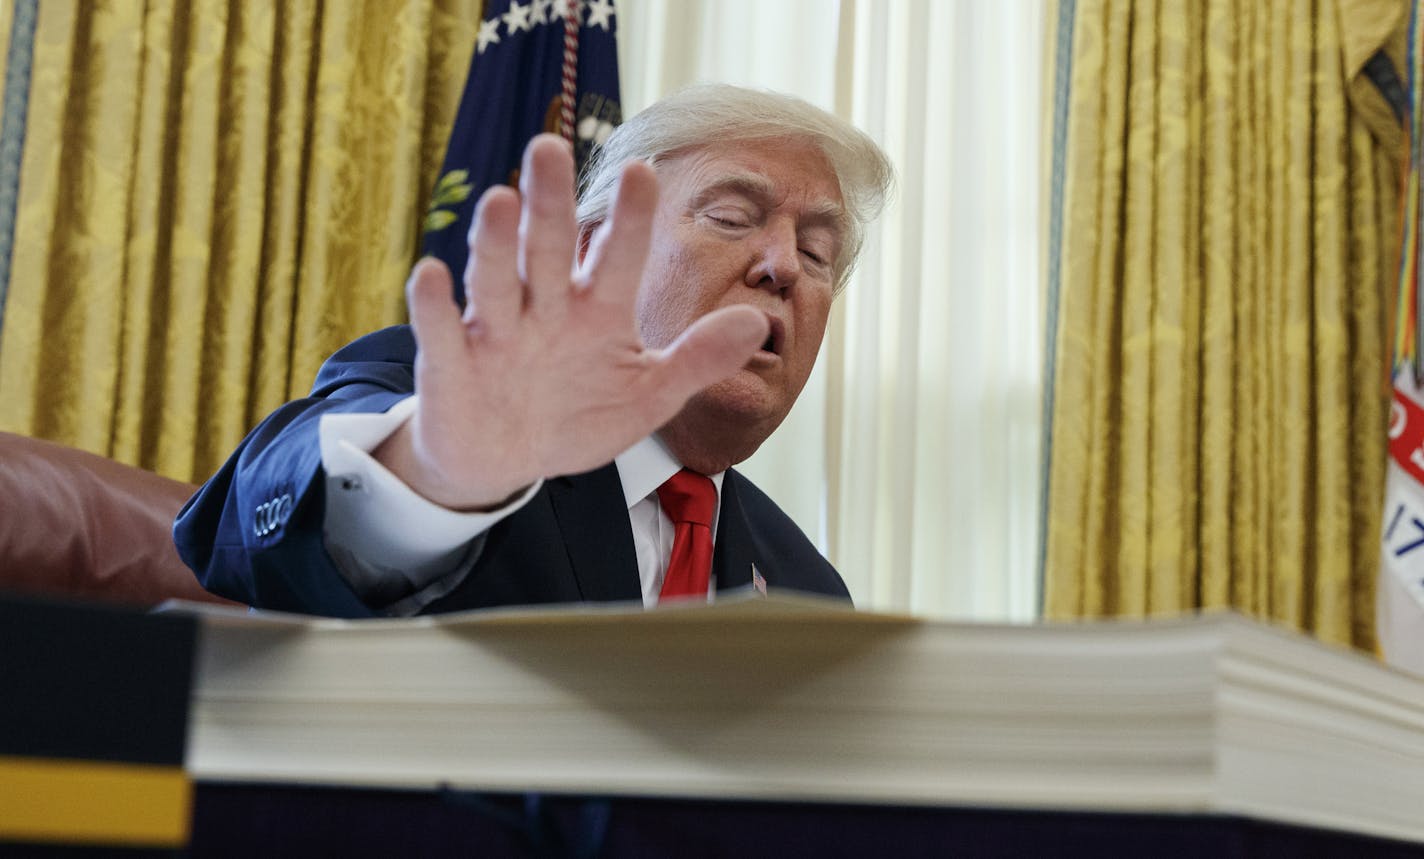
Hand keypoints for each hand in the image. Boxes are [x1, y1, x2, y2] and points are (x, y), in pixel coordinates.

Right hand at [376, 135, 768, 509]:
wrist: (506, 461)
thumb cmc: (579, 416)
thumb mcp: (648, 395)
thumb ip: (698, 360)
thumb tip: (758, 324)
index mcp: (597, 312)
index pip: (619, 258)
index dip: (630, 219)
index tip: (644, 172)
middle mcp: (545, 309)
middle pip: (548, 249)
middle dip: (550, 204)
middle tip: (550, 147)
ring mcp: (496, 332)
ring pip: (495, 280)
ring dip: (497, 243)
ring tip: (500, 200)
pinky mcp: (452, 362)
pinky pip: (442, 329)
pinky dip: (433, 306)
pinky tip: (429, 273)